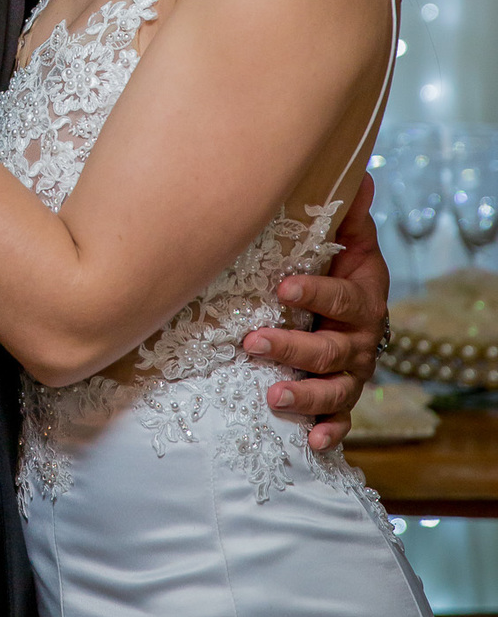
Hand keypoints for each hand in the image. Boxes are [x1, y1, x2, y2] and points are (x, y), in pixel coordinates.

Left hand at [241, 174, 387, 451]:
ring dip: (306, 395)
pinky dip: (329, 434)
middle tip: (252, 343)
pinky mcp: (342, 401)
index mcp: (362, 299)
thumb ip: (348, 216)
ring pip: (335, 390)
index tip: (281, 287)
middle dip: (293, 347)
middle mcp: (361, 340)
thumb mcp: (350, 243)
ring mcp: (353, 374)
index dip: (315, 293)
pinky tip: (310, 443)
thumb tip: (360, 174)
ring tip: (272, 395)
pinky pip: (342, 423)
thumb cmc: (341, 271)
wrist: (356, 315)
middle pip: (332, 349)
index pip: (343, 297)